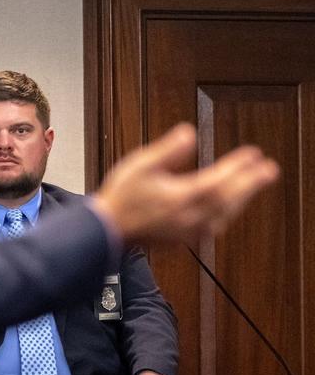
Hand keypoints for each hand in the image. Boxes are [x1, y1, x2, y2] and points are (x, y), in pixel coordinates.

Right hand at [92, 123, 278, 244]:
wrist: (106, 231)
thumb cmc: (120, 199)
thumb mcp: (140, 165)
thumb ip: (168, 150)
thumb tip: (189, 134)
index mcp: (182, 197)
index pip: (220, 179)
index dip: (240, 166)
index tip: (255, 155)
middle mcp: (191, 217)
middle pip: (229, 199)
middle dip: (251, 184)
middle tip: (269, 171)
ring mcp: (188, 232)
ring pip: (225, 215)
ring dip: (241, 200)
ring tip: (251, 187)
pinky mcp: (182, 241)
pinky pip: (214, 227)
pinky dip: (226, 215)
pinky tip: (226, 211)